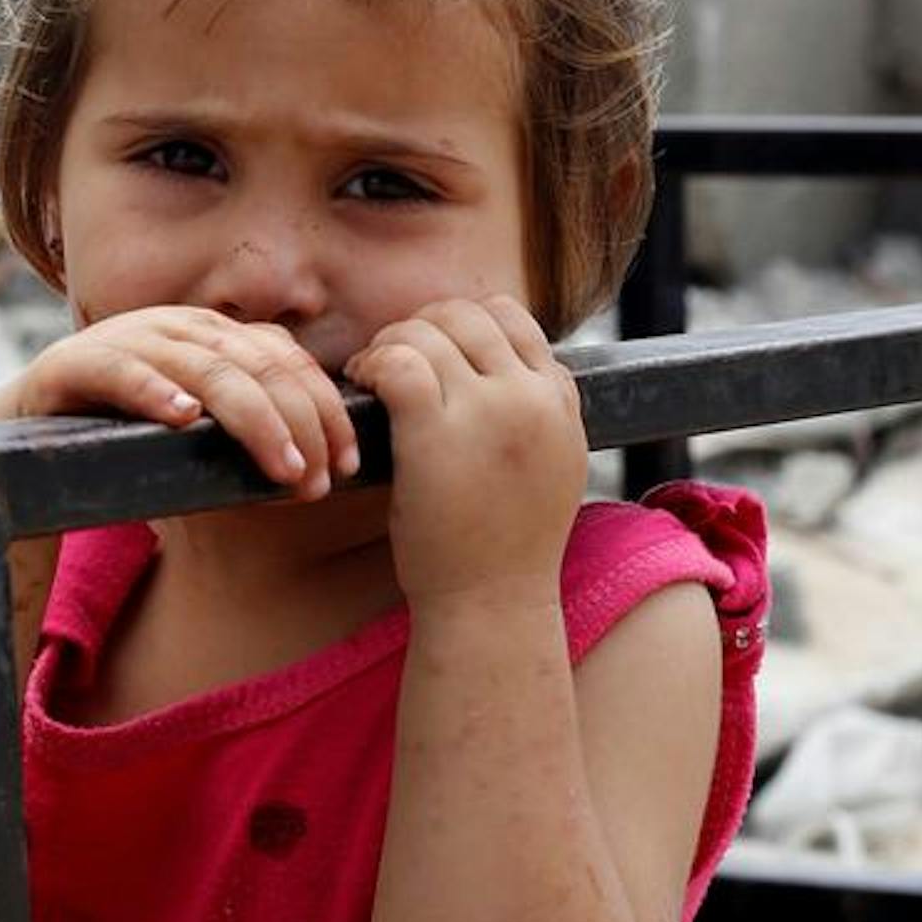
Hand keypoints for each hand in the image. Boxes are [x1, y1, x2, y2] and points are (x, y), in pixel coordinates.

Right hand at [0, 306, 356, 502]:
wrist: (26, 435)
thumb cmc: (127, 437)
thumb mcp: (200, 428)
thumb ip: (248, 428)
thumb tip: (323, 468)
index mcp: (211, 334)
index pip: (285, 358)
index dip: (325, 408)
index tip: (350, 464)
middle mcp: (175, 326)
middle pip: (256, 362)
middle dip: (298, 422)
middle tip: (319, 479)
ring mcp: (125, 339)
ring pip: (204, 367)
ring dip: (250, 417)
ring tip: (280, 465)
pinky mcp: (73, 364)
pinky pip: (120, 370)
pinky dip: (153, 391)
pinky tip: (182, 419)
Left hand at [347, 294, 585, 616]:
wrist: (492, 606)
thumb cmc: (507, 545)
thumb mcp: (553, 465)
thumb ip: (539, 411)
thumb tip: (509, 366)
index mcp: (559, 401)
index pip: (510, 318)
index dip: (463, 324)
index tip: (436, 353)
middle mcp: (530, 398)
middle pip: (465, 315)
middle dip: (421, 327)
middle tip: (394, 359)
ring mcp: (487, 414)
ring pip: (427, 332)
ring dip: (390, 344)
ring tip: (372, 373)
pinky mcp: (436, 435)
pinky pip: (399, 363)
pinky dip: (373, 363)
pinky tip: (363, 385)